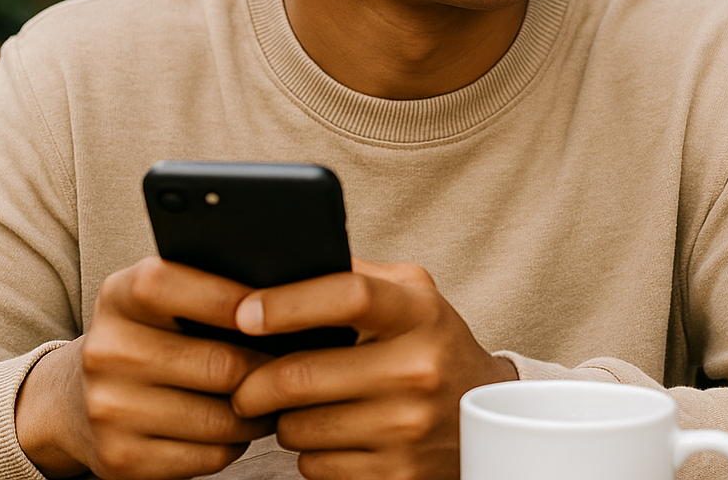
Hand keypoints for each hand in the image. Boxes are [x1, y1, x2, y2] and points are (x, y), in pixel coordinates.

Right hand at [15, 257, 275, 478]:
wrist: (73, 397)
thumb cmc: (146, 332)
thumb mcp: (160, 292)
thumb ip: (209, 283)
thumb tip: (287, 296)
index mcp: (122, 294)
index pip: (197, 291)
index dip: (250, 303)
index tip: (288, 312)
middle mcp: (108, 350)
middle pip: (222, 365)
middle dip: (270, 368)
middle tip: (296, 365)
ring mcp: (109, 409)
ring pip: (222, 418)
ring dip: (261, 411)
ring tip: (273, 396)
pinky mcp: (120, 459)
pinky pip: (209, 456)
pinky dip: (236, 442)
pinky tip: (239, 424)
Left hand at [230, 259, 516, 479]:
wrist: (484, 415)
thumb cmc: (432, 342)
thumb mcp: (412, 293)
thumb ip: (359, 275)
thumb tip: (285, 268)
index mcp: (418, 312)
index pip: (348, 295)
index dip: (288, 303)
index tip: (244, 312)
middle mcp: (416, 369)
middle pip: (303, 375)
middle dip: (255, 382)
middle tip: (243, 381)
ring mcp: (407, 428)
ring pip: (300, 428)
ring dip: (284, 419)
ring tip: (303, 404)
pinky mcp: (396, 476)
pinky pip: (316, 468)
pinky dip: (310, 453)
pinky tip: (332, 433)